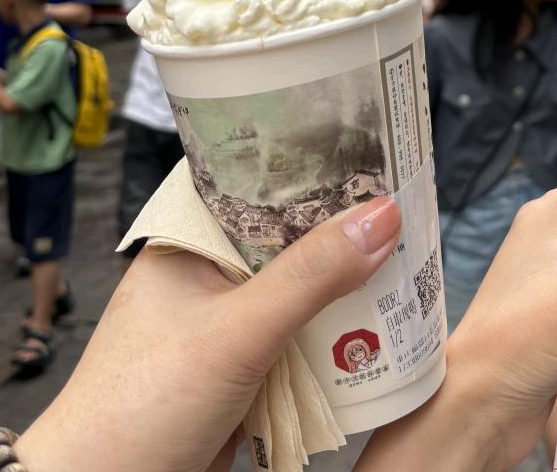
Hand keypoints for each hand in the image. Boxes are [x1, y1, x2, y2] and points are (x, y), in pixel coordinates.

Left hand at [15, 196, 402, 471]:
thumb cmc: (143, 406)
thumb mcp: (236, 331)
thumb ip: (310, 275)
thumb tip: (385, 213)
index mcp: (191, 241)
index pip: (260, 183)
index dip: (316, 166)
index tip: (376, 150)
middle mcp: (210, 273)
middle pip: (290, 236)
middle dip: (343, 226)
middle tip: (410, 200)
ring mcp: (228, 322)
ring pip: (301, 287)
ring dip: (346, 281)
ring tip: (412, 250)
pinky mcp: (244, 368)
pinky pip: (302, 334)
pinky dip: (337, 329)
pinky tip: (382, 315)